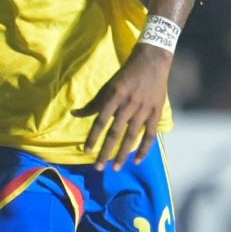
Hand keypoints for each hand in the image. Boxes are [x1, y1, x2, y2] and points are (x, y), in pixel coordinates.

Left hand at [73, 45, 172, 168]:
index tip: (86, 151)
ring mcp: (143, 111)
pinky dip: (144, 149)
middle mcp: (128, 106)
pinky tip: (137, 161)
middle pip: (114, 133)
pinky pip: (149, 135)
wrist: (151, 63)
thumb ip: (94, 103)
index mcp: (114, 98)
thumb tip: (74, 114)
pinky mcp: (155, 113)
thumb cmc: (126, 75)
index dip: (93, 137)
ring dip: (122, 154)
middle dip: (105, 152)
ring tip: (115, 168)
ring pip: (131, 137)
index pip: (100, 122)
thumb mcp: (108, 86)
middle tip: (98, 168)